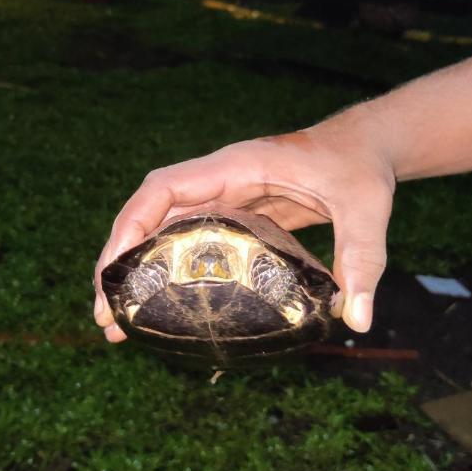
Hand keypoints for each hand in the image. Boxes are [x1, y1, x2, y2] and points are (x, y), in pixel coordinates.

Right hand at [93, 103, 395, 340]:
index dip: (132, 224)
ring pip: (162, 231)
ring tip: (120, 322)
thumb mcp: (366, 210)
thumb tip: (357, 320)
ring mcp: (224, 199)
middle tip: (104, 315)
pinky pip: (187, 242)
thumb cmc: (361, 168)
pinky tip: (162, 304)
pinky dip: (167, 271)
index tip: (113, 268)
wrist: (366, 147)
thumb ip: (363, 259)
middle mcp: (220, 181)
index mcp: (236, 167)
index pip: (164, 188)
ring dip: (137, 271)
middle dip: (120, 260)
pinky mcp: (235, 217)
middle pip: (150, 216)